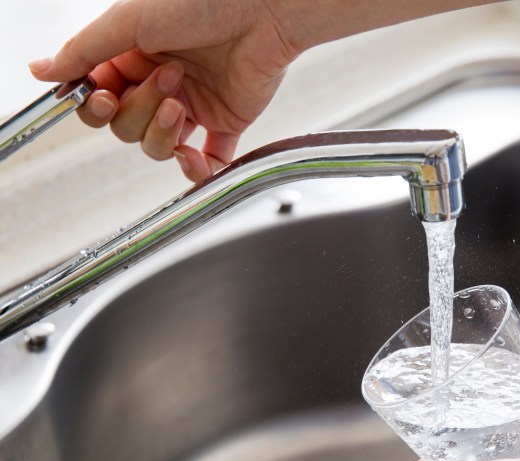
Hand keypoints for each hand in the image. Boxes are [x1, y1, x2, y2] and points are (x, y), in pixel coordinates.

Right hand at [28, 0, 298, 181]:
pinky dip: (196, 169)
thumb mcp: (131, 20)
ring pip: (158, 145)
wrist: (263, 10)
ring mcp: (193, 105)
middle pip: (126, 126)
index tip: (104, 97)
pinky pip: (206, 161)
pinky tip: (190, 159)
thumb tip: (41, 71)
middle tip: (165, 79)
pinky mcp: (225, 122)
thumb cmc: (202, 1)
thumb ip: (85, 50)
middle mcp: (160, 83)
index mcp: (133, 56)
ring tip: (181, 102)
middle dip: (139, 110)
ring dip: (162, 132)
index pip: (100, 98)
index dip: (98, 107)